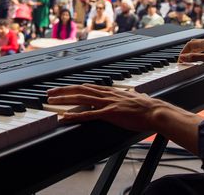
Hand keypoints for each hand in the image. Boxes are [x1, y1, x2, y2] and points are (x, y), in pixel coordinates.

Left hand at [46, 84, 166, 131]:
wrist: (155, 111)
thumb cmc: (146, 107)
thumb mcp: (133, 97)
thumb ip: (128, 95)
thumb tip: (132, 93)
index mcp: (109, 91)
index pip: (86, 87)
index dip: (72, 87)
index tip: (61, 89)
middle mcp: (106, 94)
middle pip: (79, 90)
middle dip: (62, 91)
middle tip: (49, 93)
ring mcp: (107, 103)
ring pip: (81, 99)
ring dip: (64, 100)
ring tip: (52, 102)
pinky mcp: (110, 113)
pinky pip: (89, 114)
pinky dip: (75, 115)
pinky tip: (66, 117)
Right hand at [179, 38, 203, 73]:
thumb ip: (194, 57)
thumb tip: (183, 57)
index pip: (190, 44)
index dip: (183, 51)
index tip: (180, 59)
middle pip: (195, 45)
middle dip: (187, 51)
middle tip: (183, 59)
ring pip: (200, 48)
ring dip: (193, 53)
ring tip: (190, 60)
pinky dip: (200, 55)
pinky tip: (202, 61)